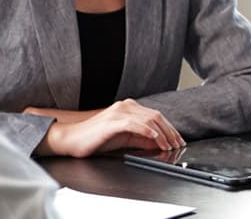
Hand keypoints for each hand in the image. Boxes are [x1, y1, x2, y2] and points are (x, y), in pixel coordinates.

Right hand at [32, 99, 184, 157]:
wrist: (71, 140)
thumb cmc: (95, 139)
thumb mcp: (124, 139)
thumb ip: (142, 138)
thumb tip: (160, 142)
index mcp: (129, 108)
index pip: (156, 116)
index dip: (170, 129)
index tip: (179, 141)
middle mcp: (126, 106)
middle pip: (156, 117)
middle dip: (170, 132)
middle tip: (178, 145)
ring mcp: (119, 112)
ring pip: (149, 120)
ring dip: (162, 134)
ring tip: (169, 145)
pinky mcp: (112, 121)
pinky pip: (134, 124)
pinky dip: (147, 131)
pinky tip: (155, 138)